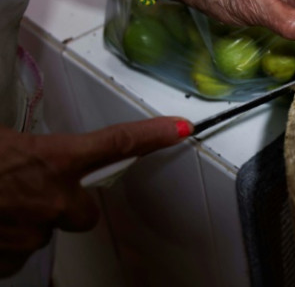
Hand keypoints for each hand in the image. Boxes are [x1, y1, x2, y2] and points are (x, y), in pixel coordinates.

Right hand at [0, 117, 191, 277]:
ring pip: (47, 231)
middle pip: (86, 211)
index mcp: (53, 159)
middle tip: (31, 191)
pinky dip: (6, 243)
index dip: (151, 136)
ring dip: (30, 221)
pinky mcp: (10, 261)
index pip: (116, 143)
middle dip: (67, 204)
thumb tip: (27, 150)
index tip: (180, 129)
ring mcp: (33, 233)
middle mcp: (53, 199)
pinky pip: (20, 253)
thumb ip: (23, 147)